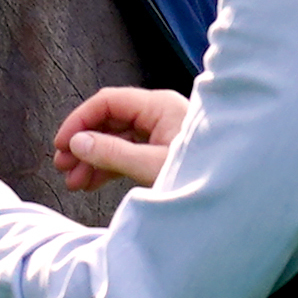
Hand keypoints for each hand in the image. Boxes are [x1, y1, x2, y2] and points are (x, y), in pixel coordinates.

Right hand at [53, 86, 190, 192]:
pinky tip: (90, 182)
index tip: (61, 144)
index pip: (108, 102)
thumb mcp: (150, 166)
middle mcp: (158, 114)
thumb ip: (111, 152)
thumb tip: (77, 143)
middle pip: (109, 121)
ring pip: (115, 139)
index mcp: (159, 106)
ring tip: (73, 182)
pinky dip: (107, 166)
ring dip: (92, 158)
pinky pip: (126, 153)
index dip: (79, 120)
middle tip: (61, 166)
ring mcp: (160, 133)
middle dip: (83, 143)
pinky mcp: (160, 152)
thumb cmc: (200, 176)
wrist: (236, 195)